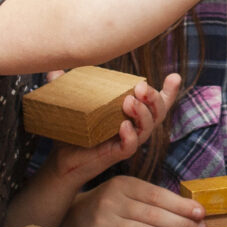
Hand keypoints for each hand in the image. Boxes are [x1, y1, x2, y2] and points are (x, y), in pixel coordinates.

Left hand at [48, 75, 181, 186]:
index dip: (170, 91)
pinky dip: (130, 136)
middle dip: (154, 98)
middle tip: (141, 87)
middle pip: (158, 112)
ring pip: (148, 127)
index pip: (157, 102)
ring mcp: (128, 141)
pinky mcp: (117, 154)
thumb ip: (65, 85)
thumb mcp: (72, 103)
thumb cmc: (74, 130)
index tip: (175, 76)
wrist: (61, 158)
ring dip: (143, 113)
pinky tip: (124, 126)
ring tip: (130, 101)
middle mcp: (135, 126)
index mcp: (131, 113)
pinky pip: (131, 146)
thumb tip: (52, 69)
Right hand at [71, 175, 203, 226]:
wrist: (75, 216)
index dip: (181, 205)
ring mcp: (104, 223)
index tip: (201, 212)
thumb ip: (153, 196)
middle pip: (153, 216)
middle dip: (182, 224)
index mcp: (122, 184)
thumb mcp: (128, 190)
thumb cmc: (112, 202)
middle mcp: (111, 202)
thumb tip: (190, 209)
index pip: (157, 195)